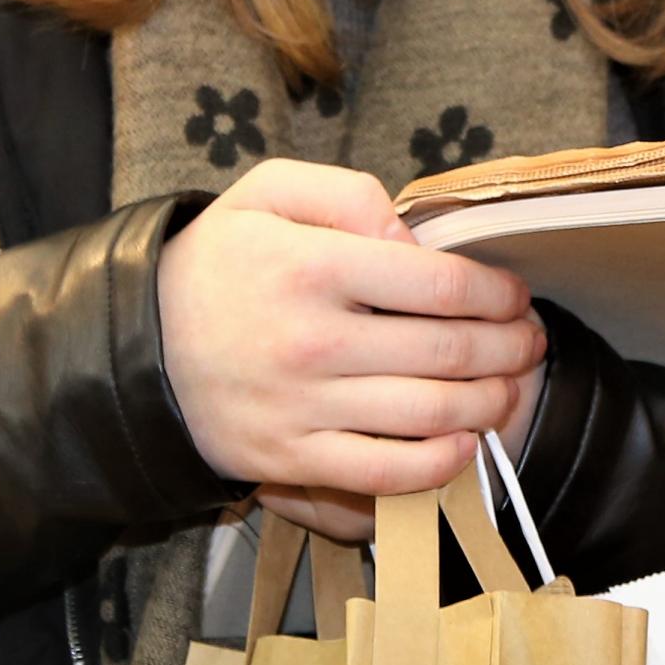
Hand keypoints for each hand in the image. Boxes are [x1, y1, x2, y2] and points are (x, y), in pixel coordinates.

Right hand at [157, 160, 542, 506]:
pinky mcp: (291, 459)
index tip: (513, 296)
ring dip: (488, 403)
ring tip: (508, 389)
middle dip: (508, 348)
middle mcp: (313, 339)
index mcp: (313, 266)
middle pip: (448, 352)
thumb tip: (414, 239)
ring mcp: (303, 406)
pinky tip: (462, 444)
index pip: (438, 283)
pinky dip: (438, 464)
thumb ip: (349, 193)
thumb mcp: (268, 192)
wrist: (136, 347)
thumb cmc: (217, 263)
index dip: (495, 293)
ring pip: (429, 414)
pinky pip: (384, 472)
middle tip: (528, 343)